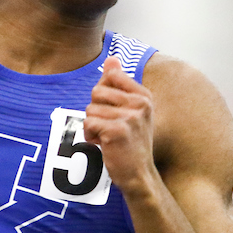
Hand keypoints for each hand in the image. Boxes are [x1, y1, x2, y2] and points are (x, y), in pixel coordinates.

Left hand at [84, 56, 156, 195]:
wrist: (139, 174)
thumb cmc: (132, 143)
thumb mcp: (130, 110)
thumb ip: (119, 83)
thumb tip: (111, 58)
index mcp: (144, 95)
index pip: (110, 75)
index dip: (103, 94)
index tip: (112, 111)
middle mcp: (140, 103)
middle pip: (96, 91)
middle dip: (95, 111)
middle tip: (109, 127)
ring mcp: (130, 117)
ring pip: (90, 109)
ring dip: (93, 126)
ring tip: (107, 137)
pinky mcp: (117, 131)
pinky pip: (88, 123)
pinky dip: (90, 136)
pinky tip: (103, 144)